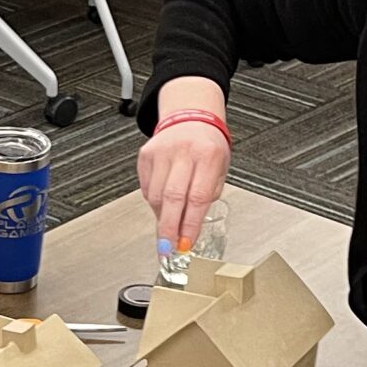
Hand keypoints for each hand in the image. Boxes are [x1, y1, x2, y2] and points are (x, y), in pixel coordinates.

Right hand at [138, 80, 229, 252]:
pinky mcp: (146, 154)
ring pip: (156, 195)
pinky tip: (162, 204)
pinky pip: (147, 187)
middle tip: (167, 248)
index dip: (190, 225)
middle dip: (169, 228)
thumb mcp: (220, 169)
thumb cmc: (208, 146)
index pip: (198, 197)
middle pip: (173, 197)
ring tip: (168, 226)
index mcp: (208, 155)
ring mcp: (163, 151)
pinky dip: (153, 202)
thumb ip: (208, 195)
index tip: (185, 243)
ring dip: (161, 217)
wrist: (191, 117)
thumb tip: (190, 228)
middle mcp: (184, 151)